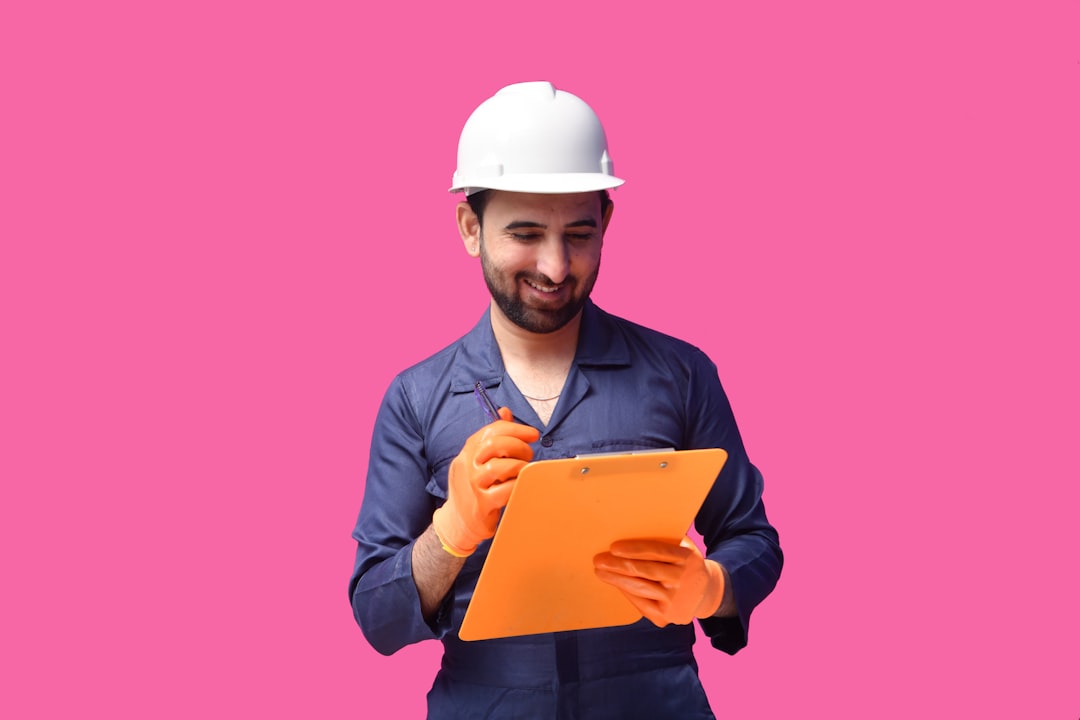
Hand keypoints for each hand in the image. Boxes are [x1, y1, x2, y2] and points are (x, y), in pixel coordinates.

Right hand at [432, 407, 539, 556]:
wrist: (456, 522)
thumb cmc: (472, 488)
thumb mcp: (476, 458)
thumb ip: (491, 436)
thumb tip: (505, 412)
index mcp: (468, 450)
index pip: (492, 429)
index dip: (516, 429)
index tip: (532, 435)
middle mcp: (468, 464)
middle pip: (495, 444)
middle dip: (519, 446)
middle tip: (528, 454)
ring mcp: (473, 484)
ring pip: (500, 467)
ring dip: (519, 466)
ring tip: (523, 471)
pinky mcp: (482, 503)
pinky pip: (506, 490)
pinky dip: (518, 486)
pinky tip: (519, 486)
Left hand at [593, 536, 725, 626]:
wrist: (706, 594)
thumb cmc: (685, 563)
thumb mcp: (684, 548)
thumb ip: (665, 540)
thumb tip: (631, 526)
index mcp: (688, 558)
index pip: (657, 551)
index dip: (634, 549)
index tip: (613, 547)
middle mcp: (684, 579)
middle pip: (646, 571)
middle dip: (619, 565)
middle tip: (598, 560)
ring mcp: (676, 600)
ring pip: (641, 588)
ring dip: (617, 580)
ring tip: (601, 572)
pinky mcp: (668, 616)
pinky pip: (642, 604)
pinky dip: (627, 593)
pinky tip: (615, 584)